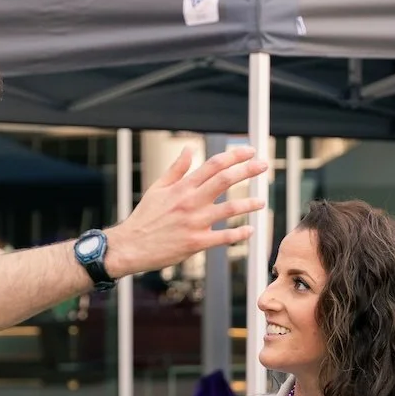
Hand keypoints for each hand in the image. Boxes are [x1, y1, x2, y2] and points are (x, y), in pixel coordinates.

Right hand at [101, 147, 267, 276]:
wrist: (131, 246)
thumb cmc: (144, 218)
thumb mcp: (157, 188)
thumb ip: (176, 169)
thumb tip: (189, 149)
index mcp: (182, 187)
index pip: (213, 165)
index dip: (234, 156)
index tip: (249, 151)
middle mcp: (190, 201)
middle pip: (225, 180)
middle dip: (247, 170)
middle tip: (264, 165)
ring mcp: (195, 223)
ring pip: (229, 209)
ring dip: (249, 204)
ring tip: (261, 201)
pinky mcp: (196, 243)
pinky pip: (224, 237)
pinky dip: (239, 234)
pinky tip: (250, 231)